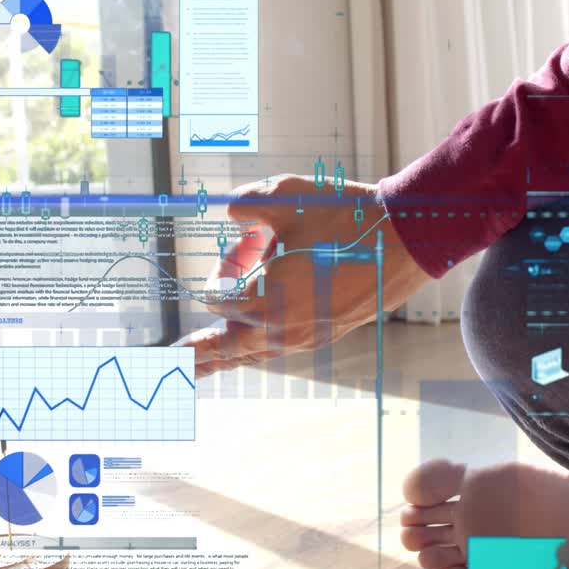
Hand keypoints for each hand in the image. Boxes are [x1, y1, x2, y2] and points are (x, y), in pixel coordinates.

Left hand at [176, 175, 432, 375]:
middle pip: (222, 350)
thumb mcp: (284, 196)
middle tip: (163, 366)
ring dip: (221, 356)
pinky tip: (245, 350)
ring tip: (191, 372)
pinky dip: (254, 349)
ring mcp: (305, 337)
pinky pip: (277, 348)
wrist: (405, 240)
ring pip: (251, 355)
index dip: (226, 263)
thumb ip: (245, 204)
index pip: (217, 296)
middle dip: (191, 358)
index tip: (251, 237)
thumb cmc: (344, 217)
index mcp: (264, 302)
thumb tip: (227, 210)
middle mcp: (281, 330)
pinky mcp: (324, 335)